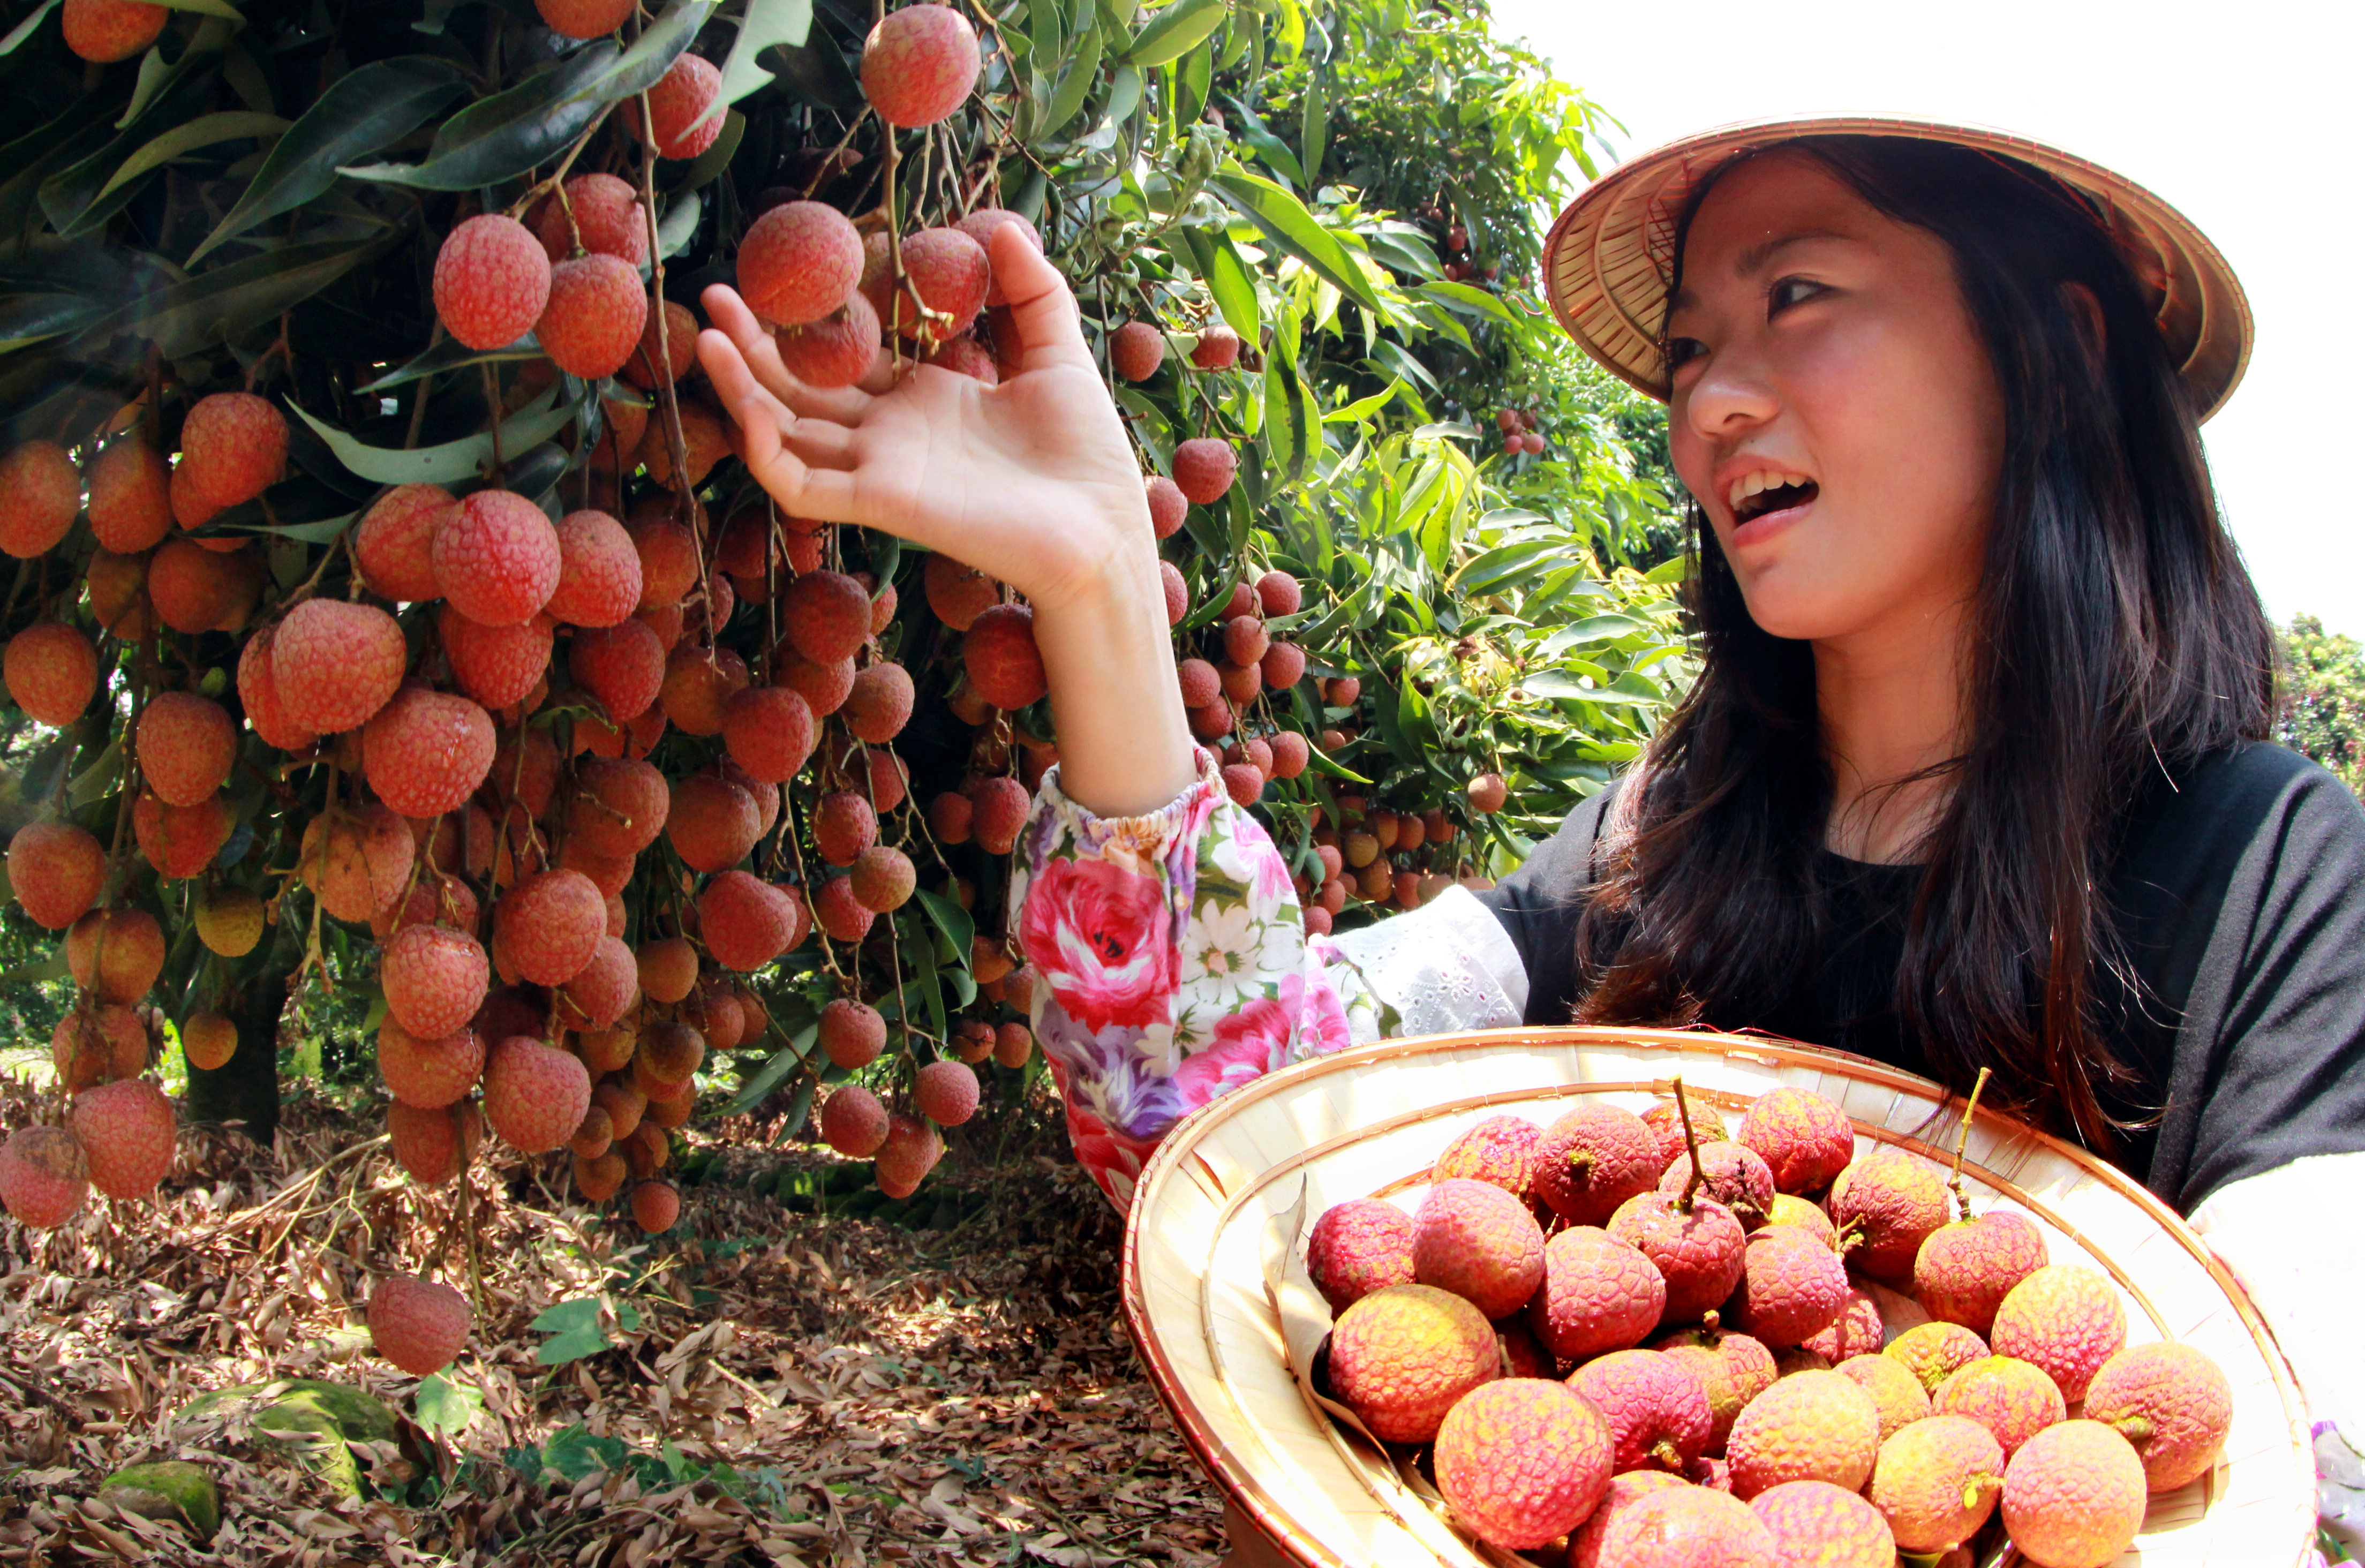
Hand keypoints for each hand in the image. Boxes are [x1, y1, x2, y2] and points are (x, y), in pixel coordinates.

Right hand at [695, 226, 1152, 613]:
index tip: (776, 281)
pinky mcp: (884, 504)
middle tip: (714, 296)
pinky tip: (750, 413)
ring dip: (743, 390)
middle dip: (755, 346)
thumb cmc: (1085, 453)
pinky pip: (806, 488)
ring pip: (789, 433)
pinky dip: (771, 456)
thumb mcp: (1059, 352)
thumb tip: (1005, 225)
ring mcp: (883, 470)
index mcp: (926, 401)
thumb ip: (1031, 290)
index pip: (847, 361)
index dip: (807, 325)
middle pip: (801, 390)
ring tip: (705, 338)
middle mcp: (893, 436)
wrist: (1104, 525)